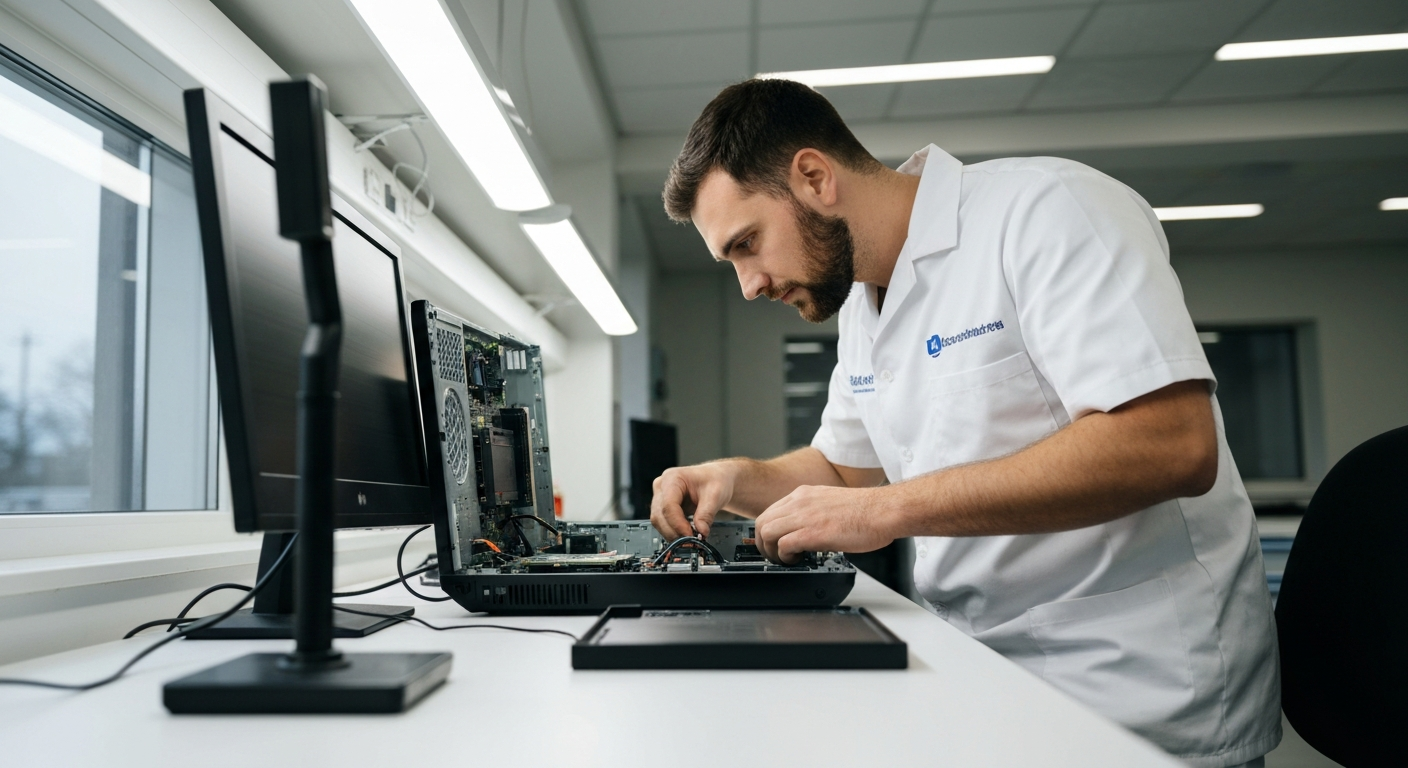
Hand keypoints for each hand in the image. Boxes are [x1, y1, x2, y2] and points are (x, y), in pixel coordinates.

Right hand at [650, 462, 738, 539]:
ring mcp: (660, 497)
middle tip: (691, 542)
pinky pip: (663, 523)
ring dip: (673, 534)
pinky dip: (674, 532)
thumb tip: (700, 532)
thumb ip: (706, 514)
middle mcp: (662, 486)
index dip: (678, 524)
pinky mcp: (663, 507)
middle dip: (674, 531)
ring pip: (658, 522)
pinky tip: (686, 534)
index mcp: (672, 478)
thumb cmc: (715, 479)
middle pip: (659, 515)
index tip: (690, 535)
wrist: (716, 479)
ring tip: (690, 539)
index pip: (668, 505)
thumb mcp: (716, 495)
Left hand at [755, 485, 893, 563]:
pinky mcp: (813, 532)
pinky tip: (797, 560)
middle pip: (761, 522)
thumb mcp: (829, 502)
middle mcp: (800, 502)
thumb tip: (804, 530)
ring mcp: (805, 516)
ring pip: (766, 532)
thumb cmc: (866, 511)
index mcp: (804, 494)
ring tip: (784, 561)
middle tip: (773, 556)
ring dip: (770, 551)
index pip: (770, 511)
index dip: (767, 531)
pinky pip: (783, 545)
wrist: (884, 510)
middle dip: (762, 543)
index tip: (773, 543)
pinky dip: (784, 557)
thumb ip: (813, 512)